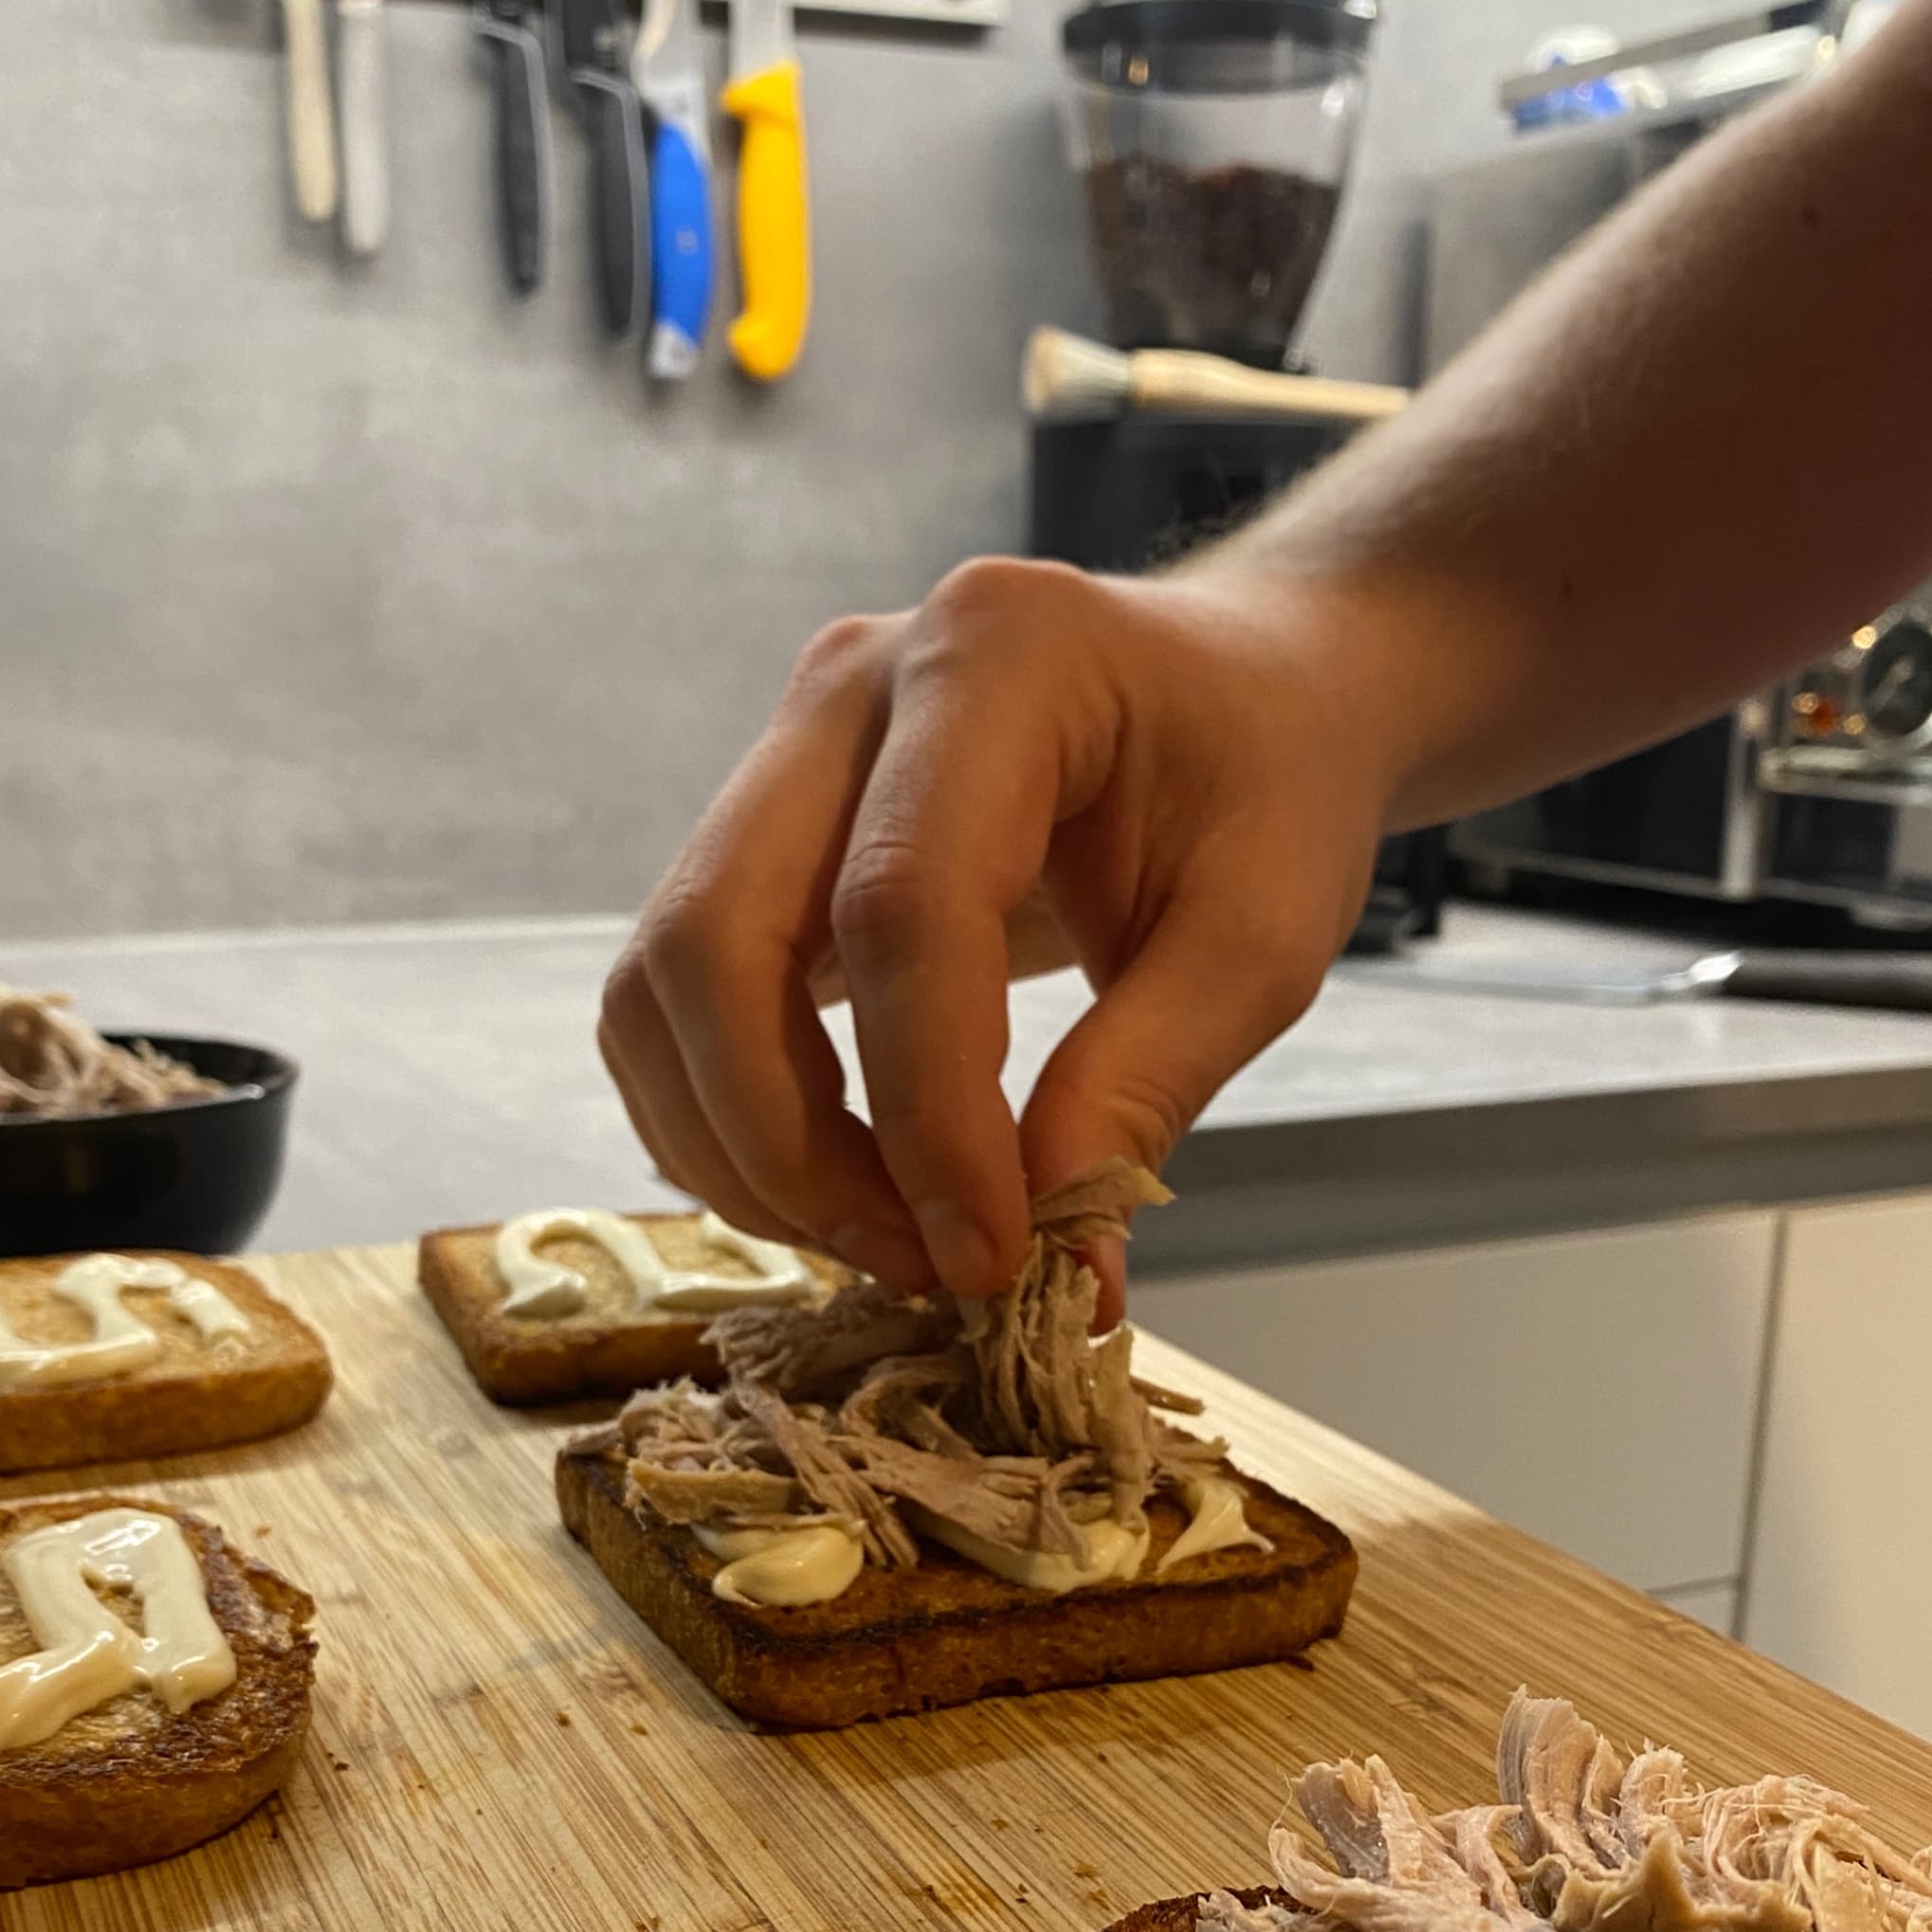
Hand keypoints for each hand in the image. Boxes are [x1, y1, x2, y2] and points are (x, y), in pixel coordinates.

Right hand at [598, 555, 1394, 1314]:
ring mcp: (785, 750)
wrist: (1245, 692)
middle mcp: (852, 683)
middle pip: (716, 935)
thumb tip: (1057, 1275)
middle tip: (917, 1262)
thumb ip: (1147, 1089)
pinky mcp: (757, 831)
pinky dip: (726, 1120)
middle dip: (788, 1143)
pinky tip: (838, 1187)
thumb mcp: (1260, 938)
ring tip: (884, 1239)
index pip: (901, 907)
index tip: (987, 1258)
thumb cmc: (1269, 786)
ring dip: (740, 1148)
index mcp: (999, 656)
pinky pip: (674, 996)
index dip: (925, 1111)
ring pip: (662, 980)